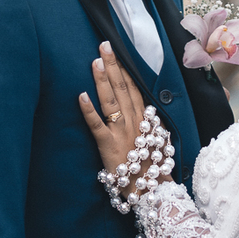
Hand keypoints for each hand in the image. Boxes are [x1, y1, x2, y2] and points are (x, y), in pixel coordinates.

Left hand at [80, 44, 167, 191]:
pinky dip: (89, 110)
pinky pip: (97, 125)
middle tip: (104, 45)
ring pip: (111, 101)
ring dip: (102, 80)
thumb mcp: (158, 142)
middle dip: (113, 65)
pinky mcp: (108, 146)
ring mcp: (121, 133)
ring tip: (95, 61)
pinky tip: (80, 95)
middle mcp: (134, 122)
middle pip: (123, 88)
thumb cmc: (152, 169)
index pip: (134, 89)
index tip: (119, 52)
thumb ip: (152, 125)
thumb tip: (149, 112)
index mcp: (144, 120)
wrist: (152, 192)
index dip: (126, 69)